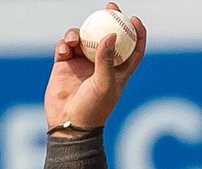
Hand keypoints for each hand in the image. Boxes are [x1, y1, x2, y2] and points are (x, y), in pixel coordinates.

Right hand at [44, 2, 146, 131]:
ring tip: (75, 39)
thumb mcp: (104, 83)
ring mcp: (82, 64)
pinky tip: (64, 49)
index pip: (133, 49)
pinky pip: (65, 46)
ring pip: (83, 38)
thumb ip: (107, 59)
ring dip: (79, 33)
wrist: (69, 123)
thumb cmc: (93, 108)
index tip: (134, 19)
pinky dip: (64, 43)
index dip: (136, 34)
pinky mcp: (64, 65)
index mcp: (118, 71)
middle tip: (110, 7)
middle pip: (108, 37)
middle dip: (108, 20)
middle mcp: (101, 65)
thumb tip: (111, 35)